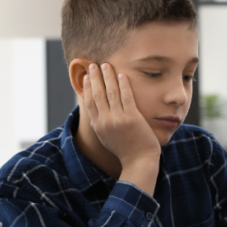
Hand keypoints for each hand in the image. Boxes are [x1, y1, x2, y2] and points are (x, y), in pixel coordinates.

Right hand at [80, 63, 160, 192]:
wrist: (139, 161)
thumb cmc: (125, 150)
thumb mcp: (106, 138)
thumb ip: (100, 125)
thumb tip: (95, 114)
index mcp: (98, 125)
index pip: (89, 101)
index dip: (88, 87)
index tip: (87, 76)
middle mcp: (105, 121)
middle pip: (97, 94)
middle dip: (95, 77)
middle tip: (93, 65)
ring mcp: (118, 119)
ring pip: (110, 92)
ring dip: (107, 76)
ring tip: (106, 65)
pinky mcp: (132, 117)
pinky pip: (126, 96)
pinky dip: (123, 84)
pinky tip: (122, 74)